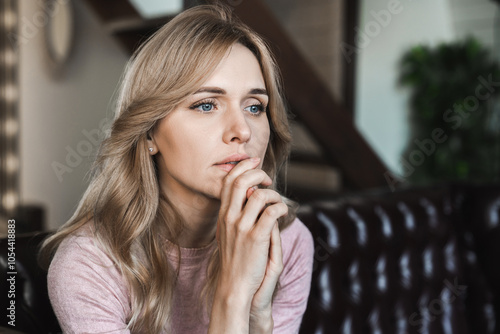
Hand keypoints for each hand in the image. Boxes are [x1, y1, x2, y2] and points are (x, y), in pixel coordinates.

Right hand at [213, 157, 286, 329]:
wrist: (233, 286)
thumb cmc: (235, 260)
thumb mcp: (228, 233)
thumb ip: (236, 213)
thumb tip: (250, 193)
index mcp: (223, 215)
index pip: (228, 182)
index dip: (242, 167)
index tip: (255, 162)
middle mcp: (229, 218)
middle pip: (241, 182)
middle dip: (257, 172)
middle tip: (268, 179)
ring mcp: (242, 228)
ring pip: (259, 195)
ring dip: (274, 194)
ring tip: (278, 202)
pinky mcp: (256, 238)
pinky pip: (272, 212)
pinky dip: (281, 207)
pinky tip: (283, 212)